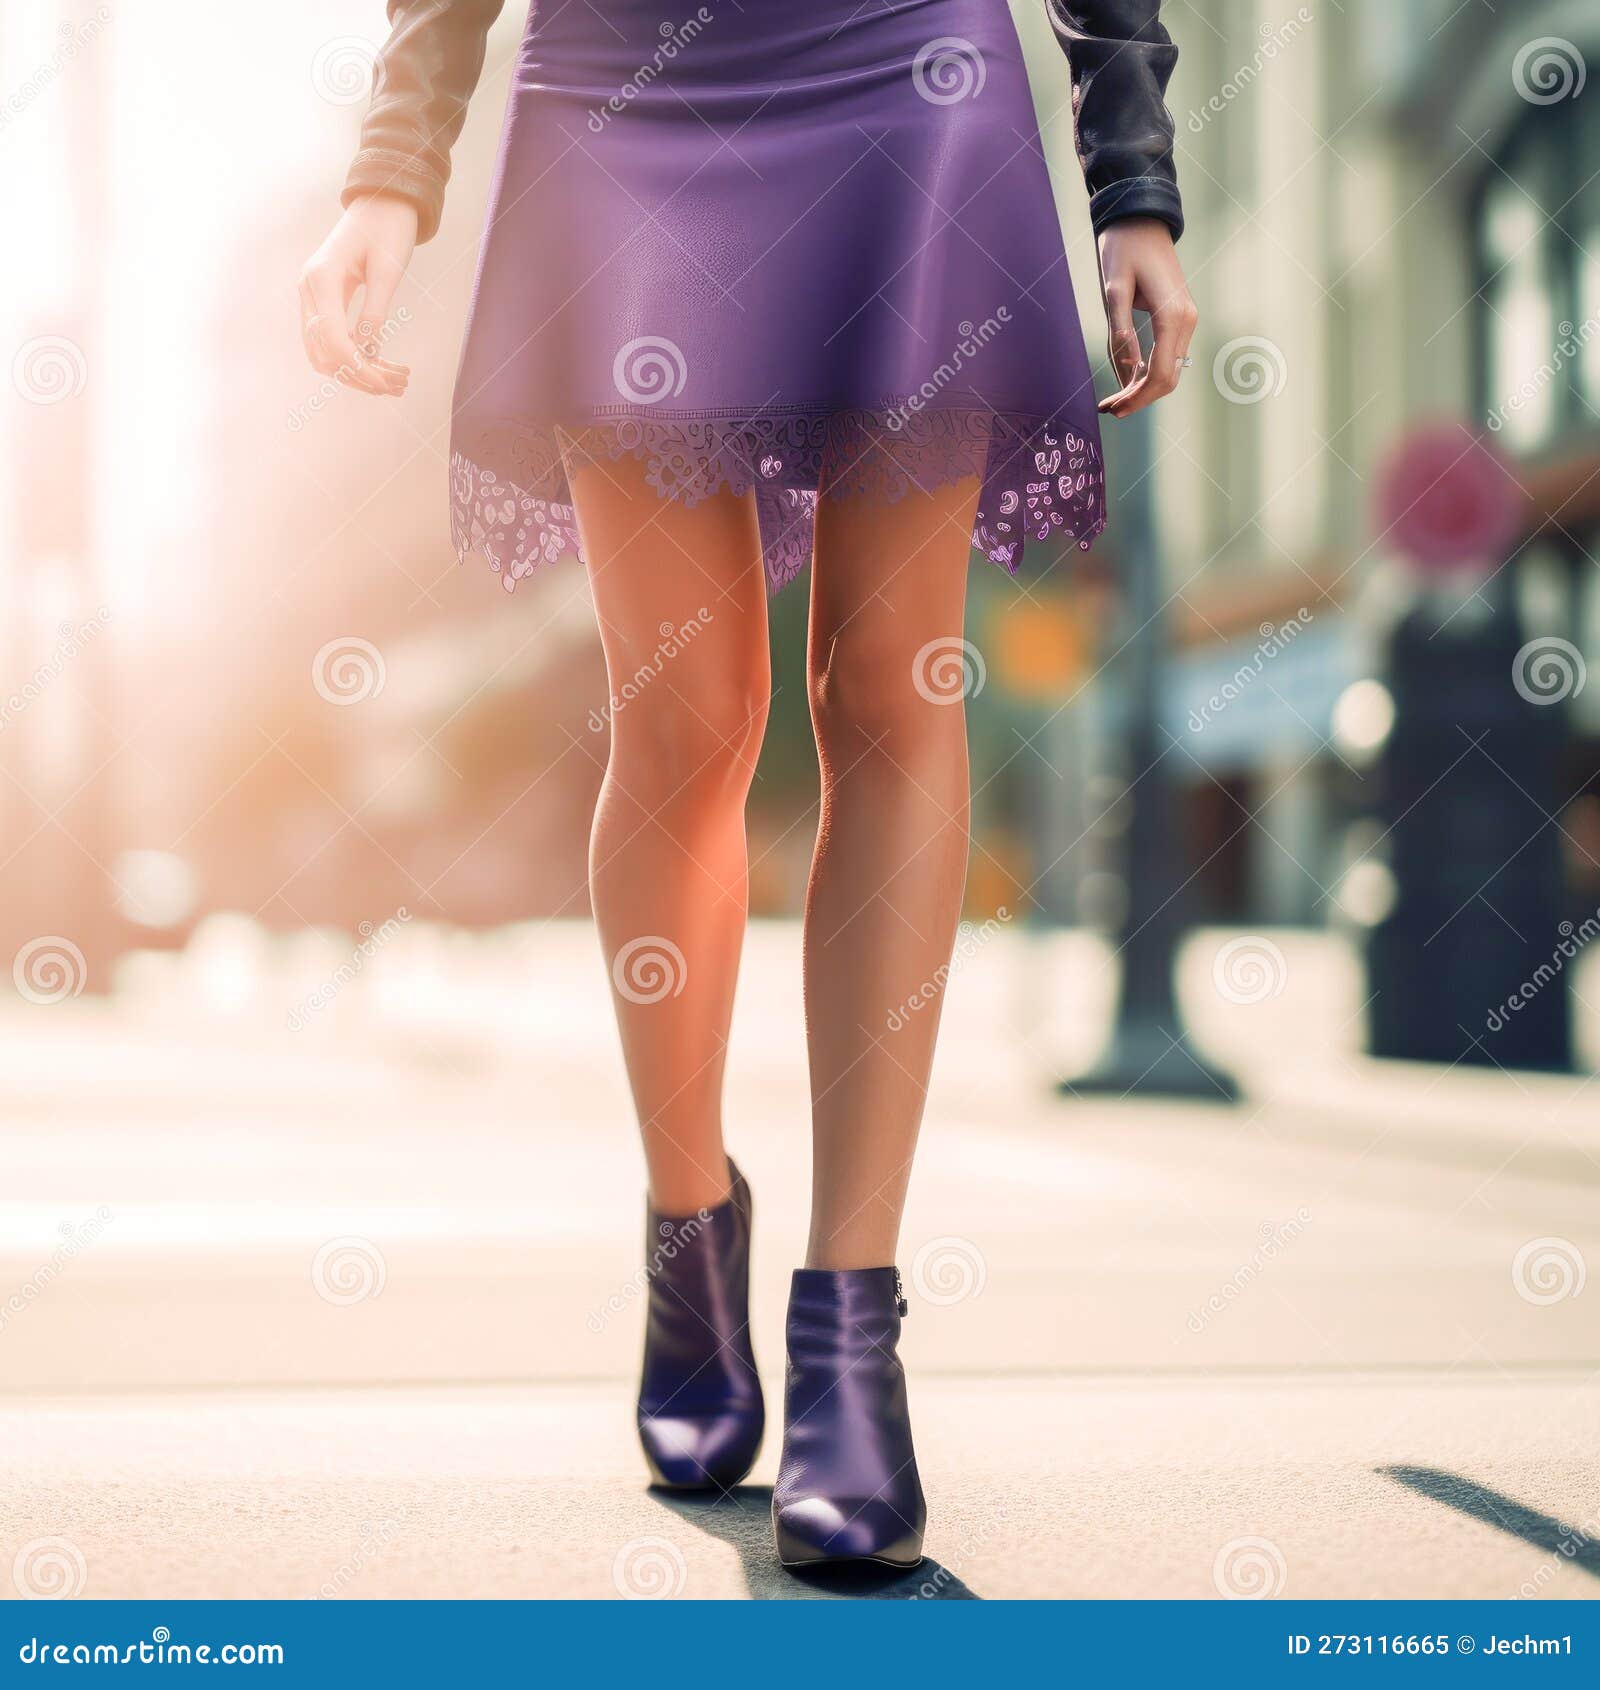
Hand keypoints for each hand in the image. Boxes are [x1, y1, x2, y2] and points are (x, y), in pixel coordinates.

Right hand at [298, 195, 417, 397]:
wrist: (380, 203)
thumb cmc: (387, 230)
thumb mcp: (388, 270)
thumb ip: (375, 310)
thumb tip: (367, 351)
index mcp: (322, 277)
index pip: (330, 337)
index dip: (355, 366)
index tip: (382, 384)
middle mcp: (309, 288)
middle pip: (321, 351)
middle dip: (355, 375)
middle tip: (393, 387)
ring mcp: (312, 294)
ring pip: (322, 351)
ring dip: (354, 371)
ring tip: (391, 381)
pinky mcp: (322, 299)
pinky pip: (329, 339)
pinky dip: (352, 357)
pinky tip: (380, 364)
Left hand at [1095, 218, 1197, 418]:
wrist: (1141, 219)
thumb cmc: (1124, 249)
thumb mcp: (1114, 291)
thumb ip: (1120, 333)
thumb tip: (1126, 374)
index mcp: (1173, 316)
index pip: (1159, 375)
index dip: (1136, 398)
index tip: (1112, 410)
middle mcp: (1186, 321)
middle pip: (1167, 379)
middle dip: (1139, 399)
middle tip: (1108, 410)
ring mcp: (1186, 320)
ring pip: (1168, 371)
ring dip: (1142, 389)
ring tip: (1112, 399)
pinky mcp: (1179, 318)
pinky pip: (1166, 356)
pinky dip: (1147, 372)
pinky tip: (1125, 379)